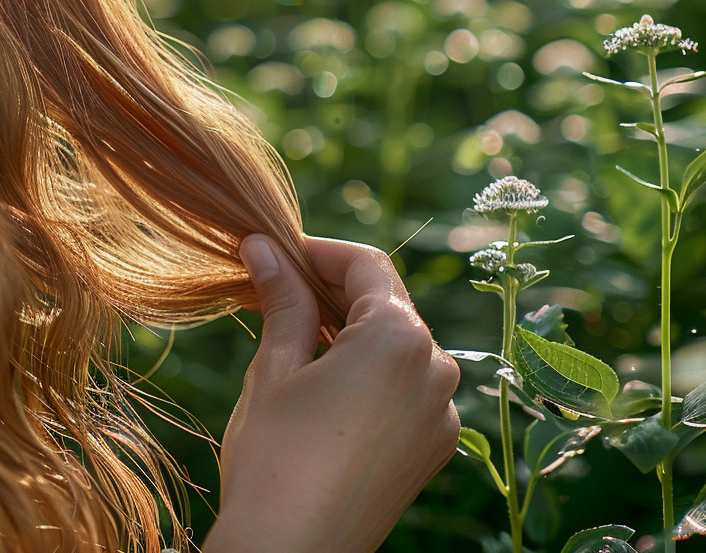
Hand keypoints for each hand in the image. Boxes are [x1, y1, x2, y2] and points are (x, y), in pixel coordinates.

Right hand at [203, 234, 459, 552]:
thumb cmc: (276, 459)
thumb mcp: (275, 368)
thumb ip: (282, 299)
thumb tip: (263, 245)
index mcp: (399, 338)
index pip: (365, 264)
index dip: (315, 250)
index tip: (273, 253)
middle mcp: (437, 368)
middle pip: (385, 301)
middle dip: (330, 288)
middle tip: (274, 290)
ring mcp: (442, 411)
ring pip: (397, 344)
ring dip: (350, 330)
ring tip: (294, 335)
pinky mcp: (434, 445)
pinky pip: (407, 386)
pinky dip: (371, 372)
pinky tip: (325, 384)